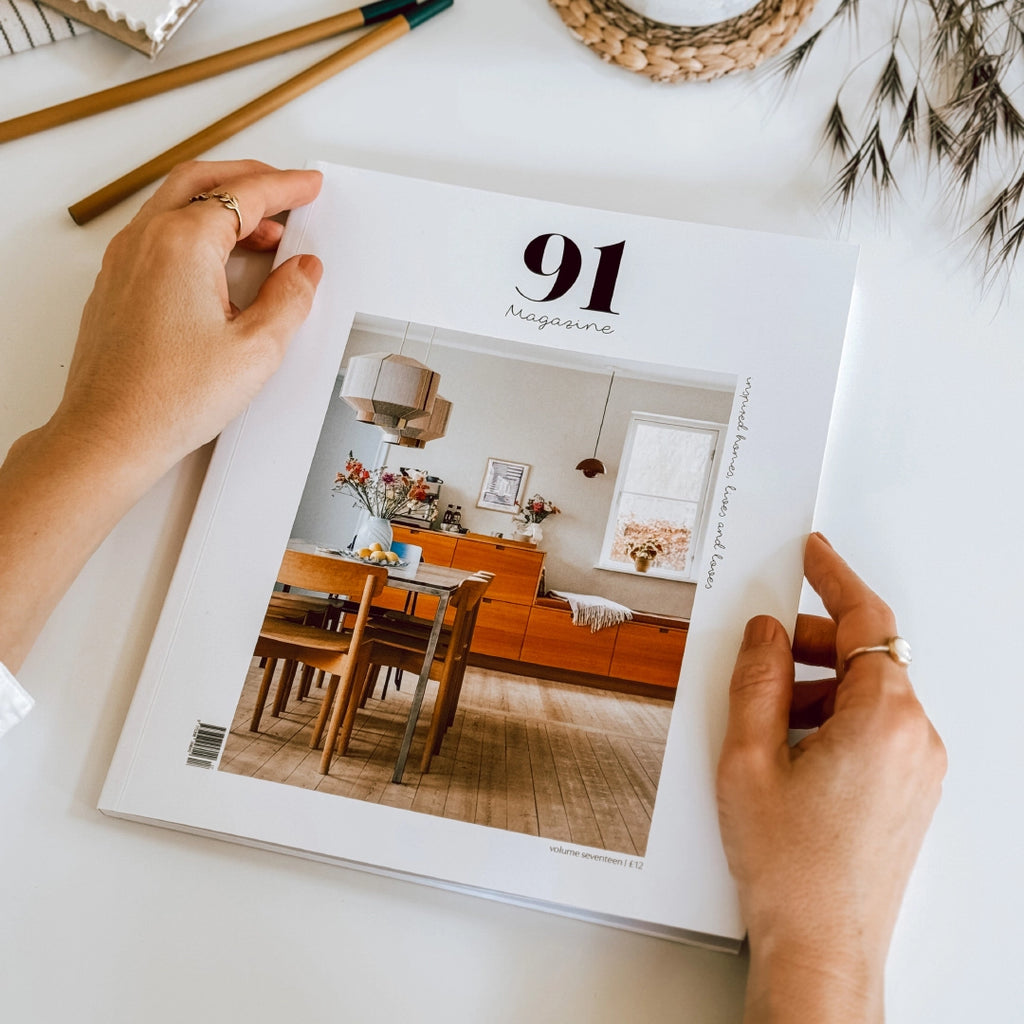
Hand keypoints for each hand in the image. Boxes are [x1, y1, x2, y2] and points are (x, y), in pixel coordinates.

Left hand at [52, 159, 322, 478]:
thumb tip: (303, 271)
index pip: (245, 195)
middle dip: (250, 179)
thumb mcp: (256, 349)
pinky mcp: (116, 284)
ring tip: (262, 233)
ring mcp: (124, 260)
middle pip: (203, 180)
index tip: (308, 187)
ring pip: (176, 203)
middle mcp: (146, 240)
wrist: (110, 434)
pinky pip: (158, 233)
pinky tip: (219, 263)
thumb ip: (289, 299)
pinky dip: (195, 229)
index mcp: (182, 243)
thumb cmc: (167, 398)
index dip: (286, 187)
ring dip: (222, 205)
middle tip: (286, 191)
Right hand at [716, 533, 945, 1022]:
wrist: (821, 946)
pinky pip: (877, 727)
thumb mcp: (748, 758)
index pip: (867, 621)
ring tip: (766, 717)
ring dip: (819, 686)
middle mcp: (915, 738)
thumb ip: (756, 679)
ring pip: (870, 693)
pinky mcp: (912, 788)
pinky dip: (834, 718)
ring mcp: (920, 766)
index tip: (814, 553)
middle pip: (869, 656)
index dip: (834, 577)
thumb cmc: (790, 868)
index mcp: (883, 720)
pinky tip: (790, 747)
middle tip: (765, 647)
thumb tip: (766, 633)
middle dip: (814, 641)